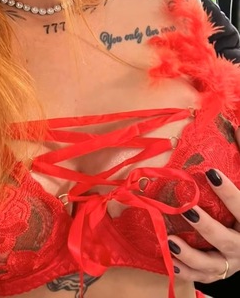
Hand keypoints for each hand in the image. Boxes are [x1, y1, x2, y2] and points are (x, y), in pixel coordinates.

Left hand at [167, 129, 239, 283]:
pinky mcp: (218, 272)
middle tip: (187, 209)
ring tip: (170, 241)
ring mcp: (231, 262)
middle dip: (206, 226)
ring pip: (212, 265)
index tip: (211, 172)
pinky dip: (186, 272)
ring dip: (190, 256)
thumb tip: (234, 125)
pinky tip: (169, 261)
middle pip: (227, 239)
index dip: (230, 193)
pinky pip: (201, 277)